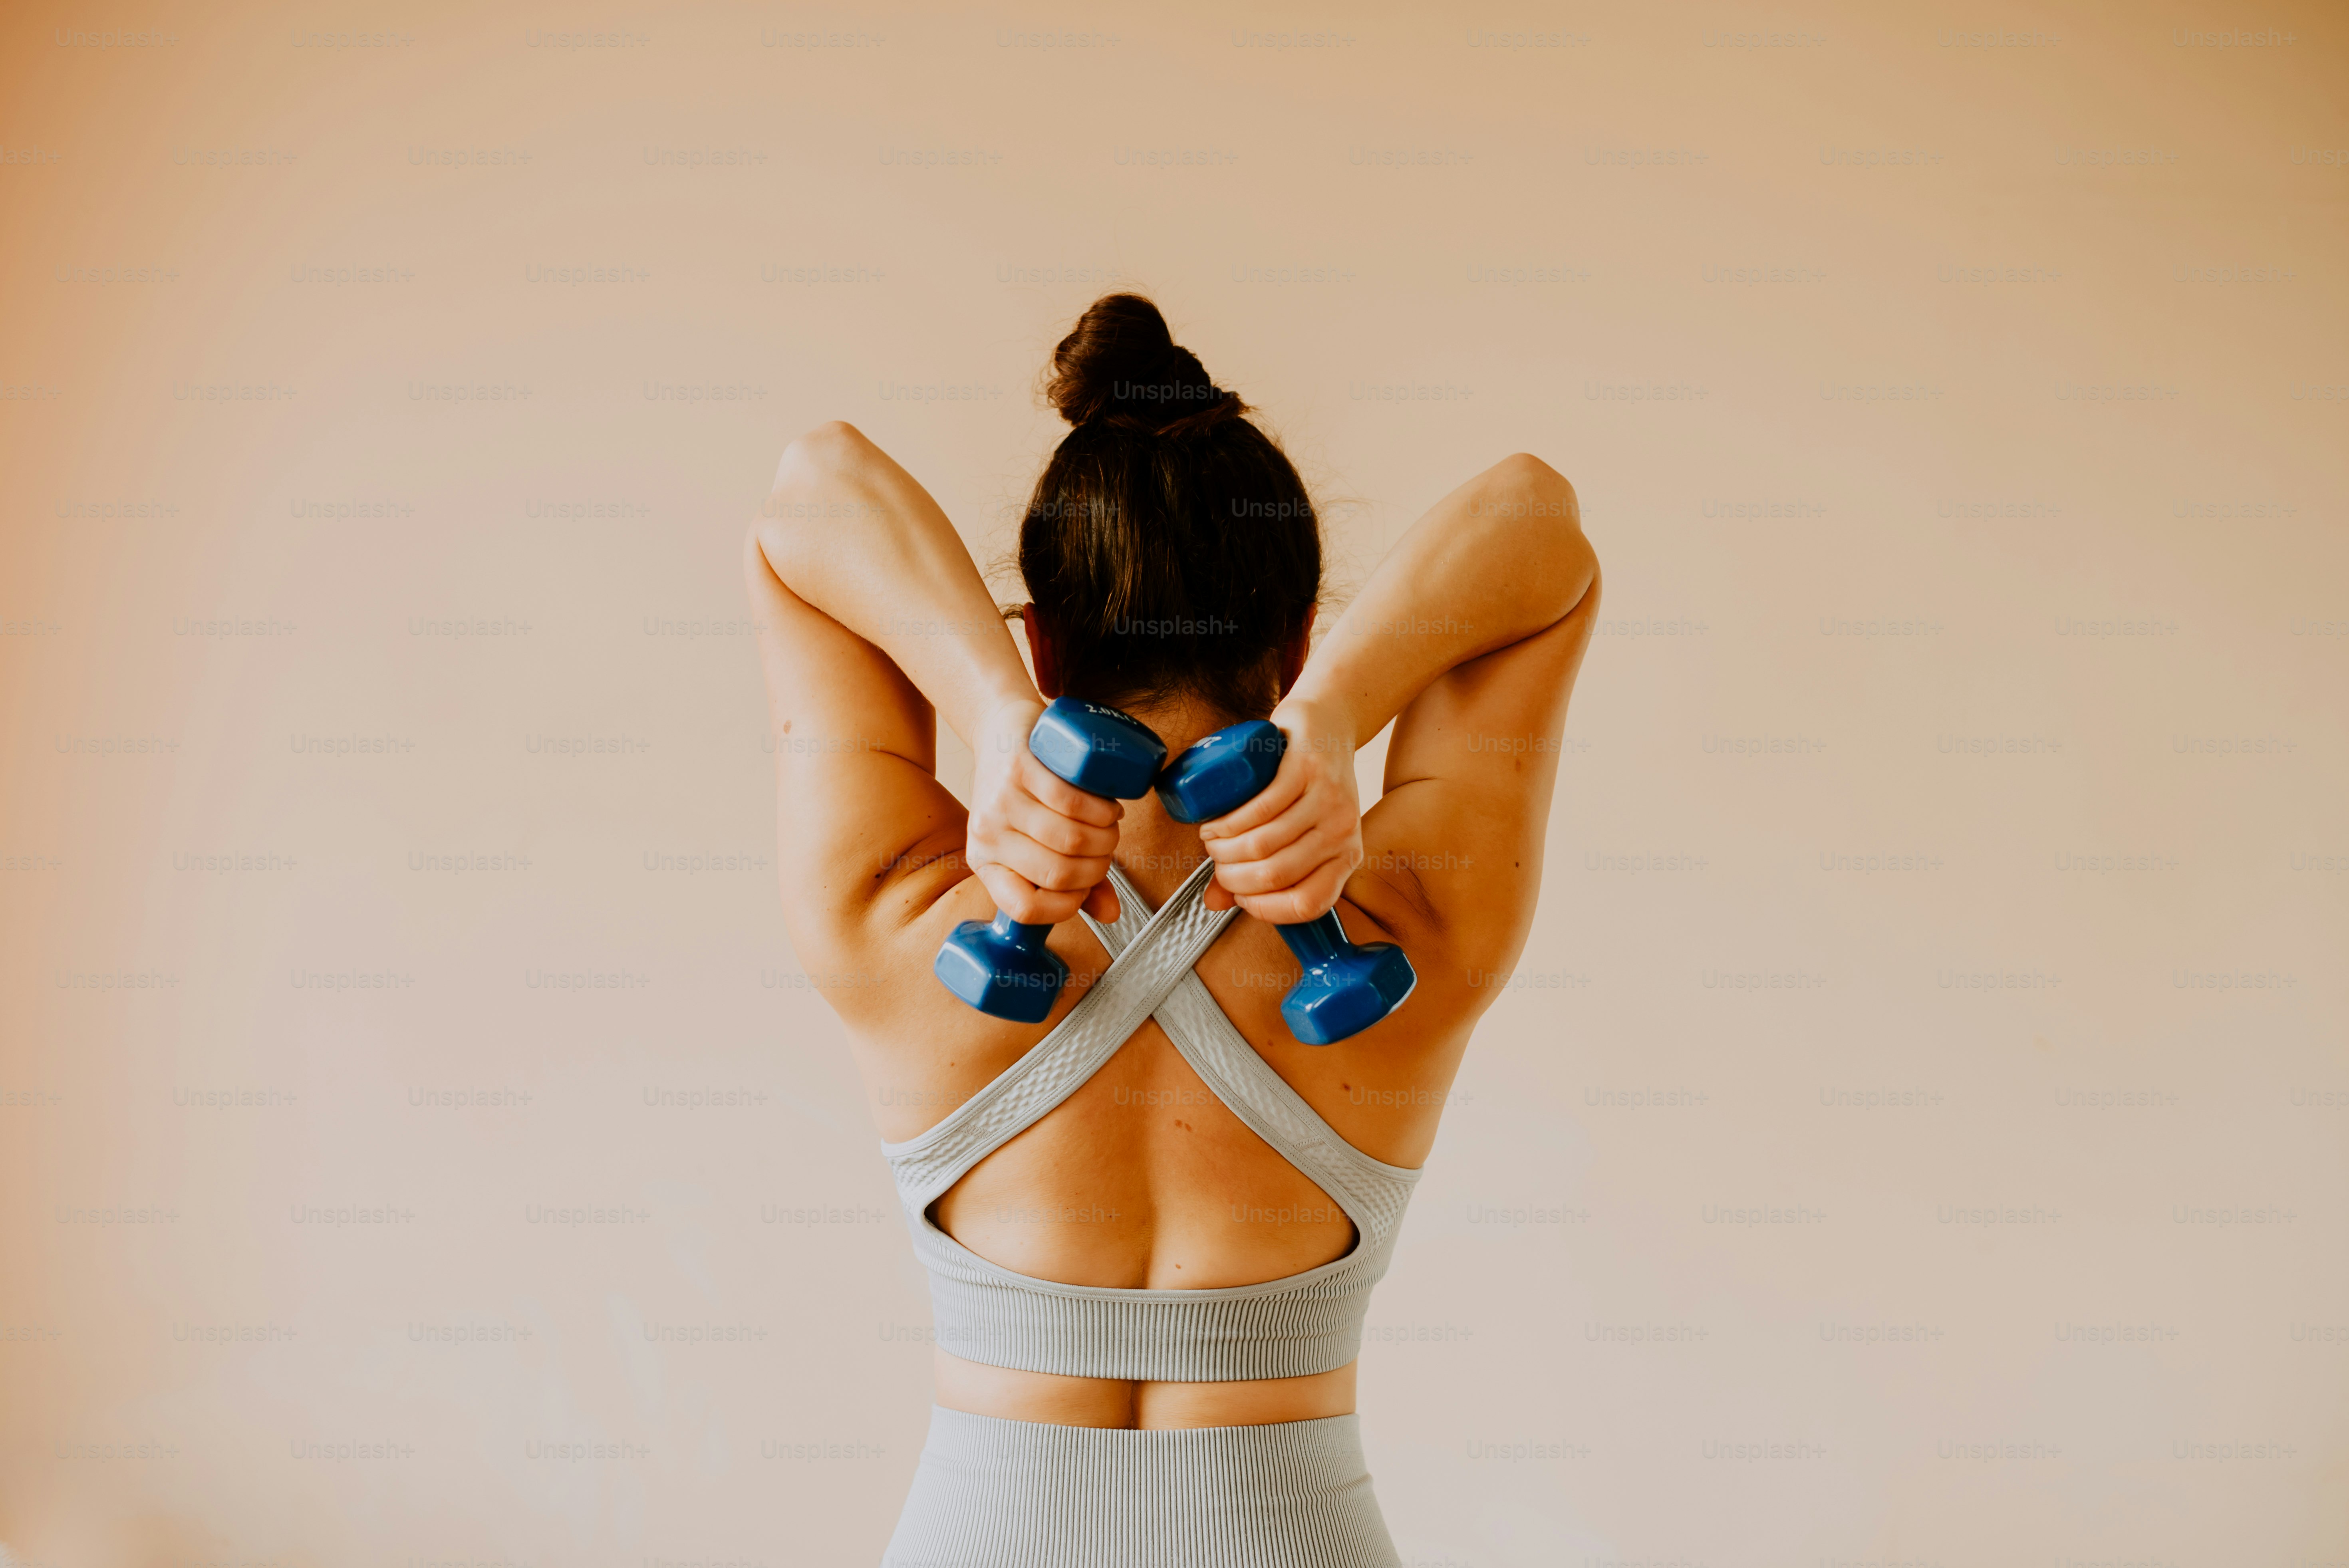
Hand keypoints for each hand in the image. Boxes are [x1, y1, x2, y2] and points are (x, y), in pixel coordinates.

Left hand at [964, 697, 1123, 926]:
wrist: (1002, 729)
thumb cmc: (1024, 791)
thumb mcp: (1036, 841)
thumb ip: (1073, 883)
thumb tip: (1112, 915)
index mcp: (986, 863)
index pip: (1024, 908)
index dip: (1066, 907)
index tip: (1086, 887)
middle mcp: (987, 836)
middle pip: (1059, 872)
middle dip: (1099, 865)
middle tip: (1107, 846)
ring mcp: (1001, 801)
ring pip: (1069, 838)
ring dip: (1106, 837)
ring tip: (1110, 824)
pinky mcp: (1019, 768)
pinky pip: (1070, 801)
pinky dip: (1100, 810)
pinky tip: (1107, 807)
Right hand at [1197, 695, 1360, 921]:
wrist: (1328, 723)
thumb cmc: (1310, 783)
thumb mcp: (1299, 830)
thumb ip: (1261, 871)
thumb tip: (1216, 903)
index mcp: (1346, 856)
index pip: (1308, 904)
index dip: (1264, 909)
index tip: (1237, 894)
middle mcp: (1342, 832)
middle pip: (1276, 874)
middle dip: (1232, 874)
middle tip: (1214, 859)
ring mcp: (1328, 800)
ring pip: (1264, 843)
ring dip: (1224, 848)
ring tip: (1210, 838)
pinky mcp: (1307, 769)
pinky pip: (1262, 807)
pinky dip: (1229, 821)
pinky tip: (1215, 822)